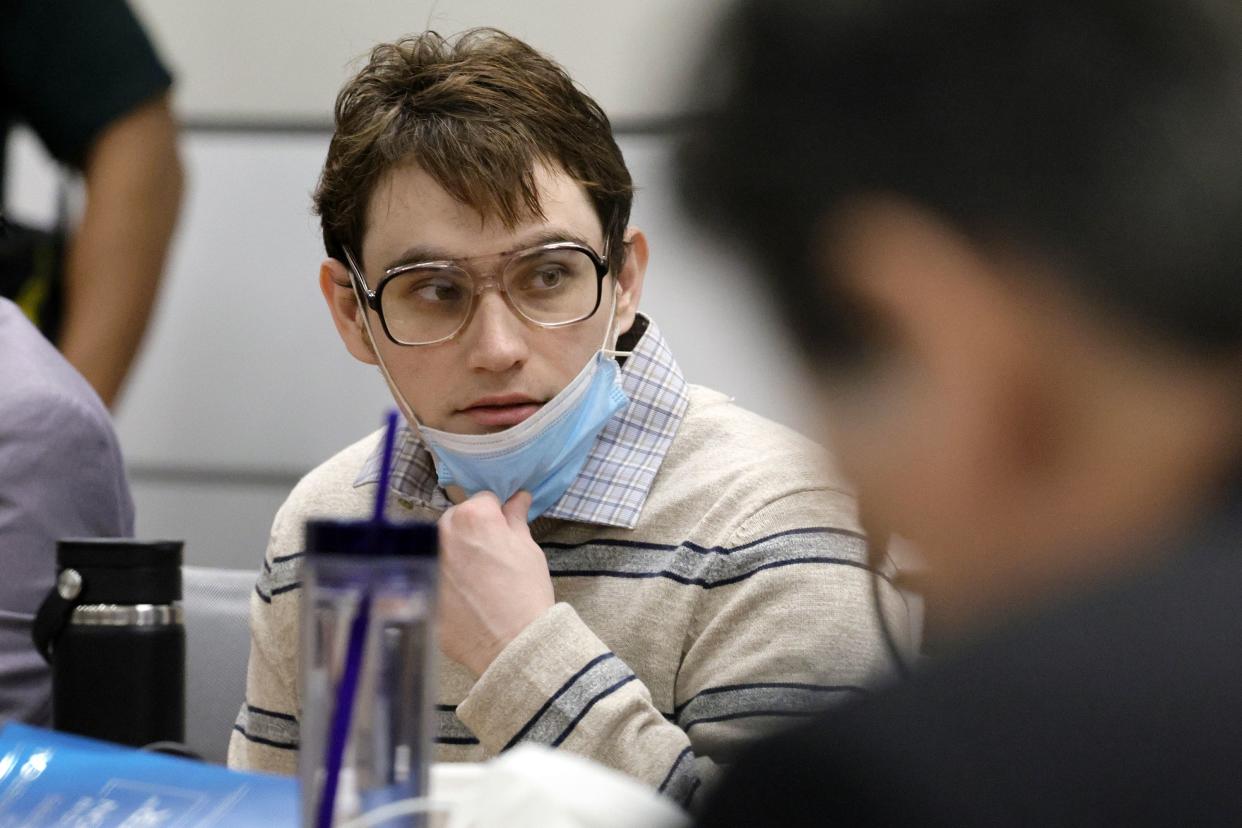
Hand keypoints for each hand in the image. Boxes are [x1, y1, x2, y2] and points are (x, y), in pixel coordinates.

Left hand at [436, 490, 554, 675]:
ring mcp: (427, 561)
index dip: (497, 516)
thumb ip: (516, 519)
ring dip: (454, 555)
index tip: (502, 532)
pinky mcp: (421, 587)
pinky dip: (444, 580)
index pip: (483, 500)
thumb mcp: (528, 549)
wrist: (513, 642)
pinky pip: (432, 573)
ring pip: (441, 546)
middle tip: (490, 558)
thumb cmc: (525, 593)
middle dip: (471, 533)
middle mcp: (442, 534)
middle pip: (456, 520)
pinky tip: (463, 597)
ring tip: (476, 580)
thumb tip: (518, 499)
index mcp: (473, 517)